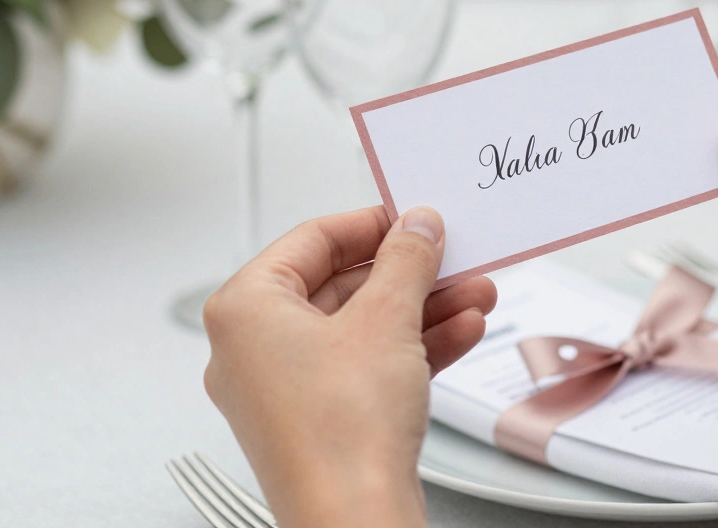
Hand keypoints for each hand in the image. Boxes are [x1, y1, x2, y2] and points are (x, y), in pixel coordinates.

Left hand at [202, 206, 495, 527]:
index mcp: (245, 310)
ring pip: (362, 328)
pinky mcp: (321, 419)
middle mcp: (254, 348)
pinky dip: (413, 347)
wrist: (353, 518)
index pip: (311, 239)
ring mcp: (286, 388)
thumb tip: (415, 229)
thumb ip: (406, 261)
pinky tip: (460, 332)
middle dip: (409, 274)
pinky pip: (368, 365)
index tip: (410, 218)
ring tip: (472, 293)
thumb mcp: (387, 320)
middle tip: (448, 257)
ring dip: (423, 308)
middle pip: (341, 286)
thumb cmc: (339, 434)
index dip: (371, 223)